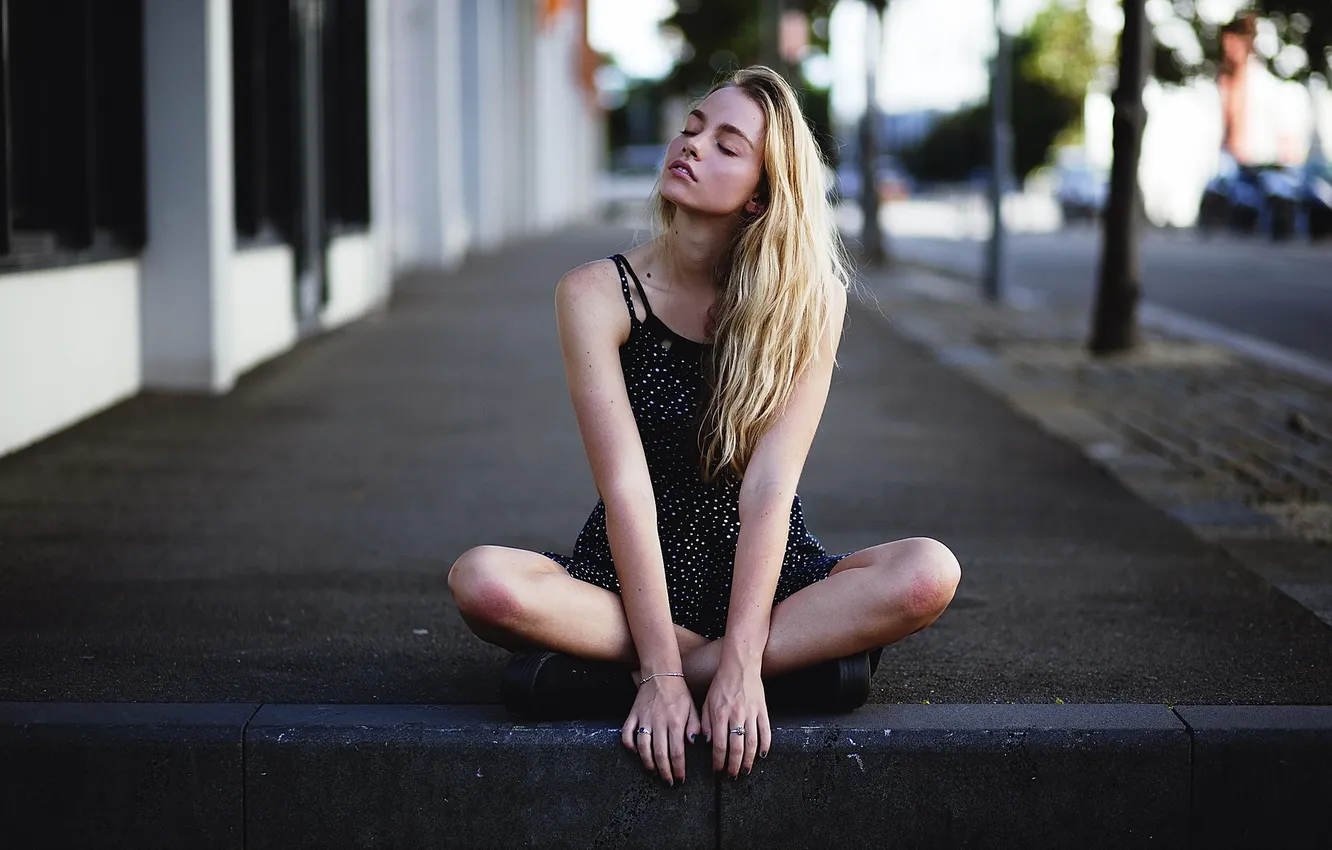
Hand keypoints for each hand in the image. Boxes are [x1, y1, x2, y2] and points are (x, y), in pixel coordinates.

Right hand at [621, 675, 700, 785]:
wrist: (661, 674)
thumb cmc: (679, 693)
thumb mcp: (693, 708)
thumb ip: (695, 726)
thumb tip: (694, 743)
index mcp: (675, 722)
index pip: (677, 752)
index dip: (678, 769)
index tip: (680, 779)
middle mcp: (659, 722)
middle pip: (660, 754)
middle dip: (664, 772)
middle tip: (668, 782)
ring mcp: (644, 719)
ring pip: (643, 747)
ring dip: (648, 763)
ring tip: (654, 772)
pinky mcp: (633, 714)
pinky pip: (627, 733)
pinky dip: (629, 745)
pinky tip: (635, 752)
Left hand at [701, 658, 770, 777]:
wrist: (740, 665)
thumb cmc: (721, 683)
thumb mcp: (707, 702)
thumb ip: (706, 723)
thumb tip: (708, 743)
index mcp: (719, 714)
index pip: (719, 745)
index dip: (719, 762)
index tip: (718, 771)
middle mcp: (735, 715)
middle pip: (736, 748)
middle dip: (734, 766)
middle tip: (732, 776)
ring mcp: (751, 712)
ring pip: (752, 743)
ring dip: (749, 760)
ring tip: (746, 770)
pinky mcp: (763, 709)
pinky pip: (766, 731)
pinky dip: (765, 745)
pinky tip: (762, 755)